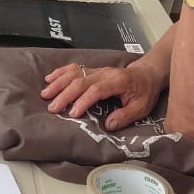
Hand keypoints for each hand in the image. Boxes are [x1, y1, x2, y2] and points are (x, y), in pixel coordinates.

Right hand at [41, 61, 163, 130]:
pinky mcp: (92, 70)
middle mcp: (105, 73)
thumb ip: (125, 116)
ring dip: (58, 83)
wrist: (147, 73)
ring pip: (74, 73)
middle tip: (53, 108)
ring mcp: (97, 70)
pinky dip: (60, 73)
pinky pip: (74, 68)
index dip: (83, 101)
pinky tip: (49, 79)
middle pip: (80, 81)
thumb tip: (108, 125)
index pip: (96, 90)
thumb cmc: (145, 91)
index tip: (73, 113)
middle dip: (65, 95)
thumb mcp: (141, 107)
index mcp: (118, 81)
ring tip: (45, 94)